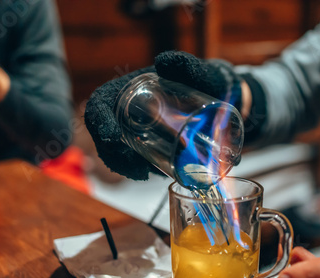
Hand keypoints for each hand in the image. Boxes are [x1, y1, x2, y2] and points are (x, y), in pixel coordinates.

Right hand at [84, 51, 244, 180]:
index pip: (101, 102)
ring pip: (115, 150)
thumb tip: (164, 61)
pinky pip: (133, 160)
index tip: (111, 135)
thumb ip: (185, 64)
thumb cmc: (204, 79)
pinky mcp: (149, 145)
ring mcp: (137, 128)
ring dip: (123, 164)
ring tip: (142, 172)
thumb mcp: (197, 72)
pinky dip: (134, 169)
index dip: (99, 118)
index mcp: (131, 87)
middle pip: (103, 131)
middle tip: (132, 164)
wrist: (220, 96)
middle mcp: (128, 108)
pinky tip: (145, 174)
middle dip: (111, 151)